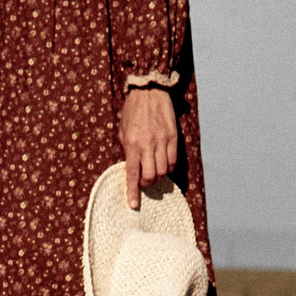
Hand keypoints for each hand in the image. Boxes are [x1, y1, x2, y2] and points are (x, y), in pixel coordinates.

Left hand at [119, 85, 178, 209]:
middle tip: (143, 182)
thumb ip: (126, 149)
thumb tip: (131, 167)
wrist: (148, 91)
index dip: (133, 192)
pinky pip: (173, 161)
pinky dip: (169, 168)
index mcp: (131, 143)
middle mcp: (147, 144)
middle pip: (150, 176)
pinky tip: (164, 166)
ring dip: (158, 177)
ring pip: (163, 171)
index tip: (133, 205)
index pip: (132, 173)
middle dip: (146, 184)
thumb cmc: (132, 110)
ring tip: (153, 173)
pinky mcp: (173, 137)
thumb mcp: (122, 130)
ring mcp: (162, 141)